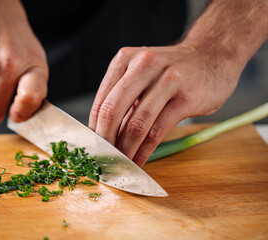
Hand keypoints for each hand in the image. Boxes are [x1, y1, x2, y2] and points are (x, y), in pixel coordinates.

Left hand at [89, 43, 240, 166]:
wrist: (213, 56)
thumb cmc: (172, 71)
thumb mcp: (143, 74)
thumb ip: (125, 100)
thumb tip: (105, 135)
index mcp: (125, 59)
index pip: (101, 101)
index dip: (94, 129)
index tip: (93, 147)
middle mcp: (143, 65)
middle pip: (112, 110)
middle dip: (105, 140)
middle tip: (102, 159)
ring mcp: (167, 79)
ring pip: (136, 123)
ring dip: (125, 150)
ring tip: (120, 164)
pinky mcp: (187, 97)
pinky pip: (158, 130)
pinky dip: (145, 150)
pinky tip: (139, 161)